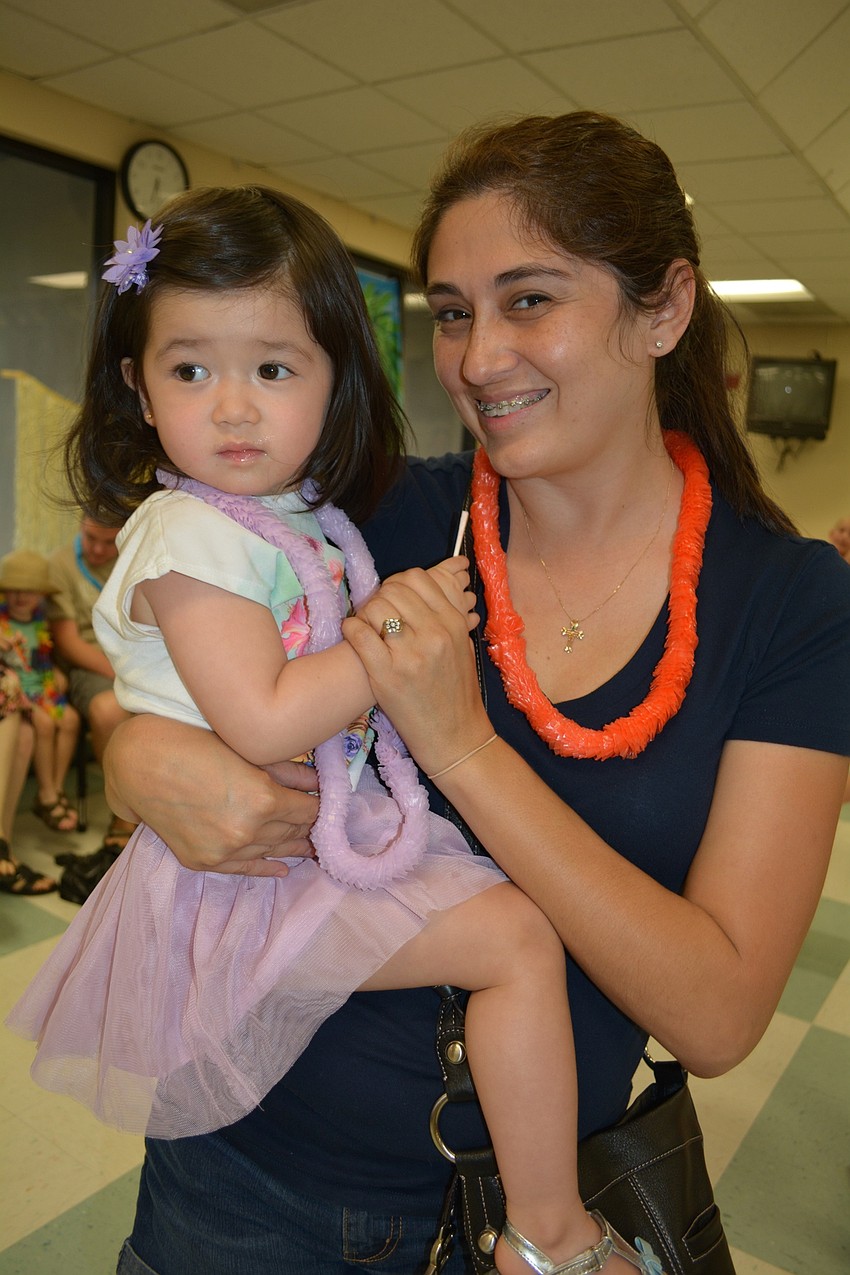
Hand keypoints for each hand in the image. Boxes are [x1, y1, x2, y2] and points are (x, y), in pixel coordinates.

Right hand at [104, 716, 318, 875]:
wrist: (138, 765)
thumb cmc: (192, 744)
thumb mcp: (247, 752)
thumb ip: (288, 771)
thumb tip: (320, 782)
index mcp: (263, 800)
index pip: (309, 810)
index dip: (321, 804)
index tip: (326, 801)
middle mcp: (247, 832)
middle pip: (293, 832)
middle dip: (308, 824)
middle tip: (323, 822)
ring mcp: (224, 852)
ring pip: (273, 852)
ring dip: (293, 846)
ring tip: (311, 845)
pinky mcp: (204, 862)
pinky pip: (244, 871)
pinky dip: (266, 868)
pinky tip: (282, 867)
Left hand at [343, 567, 492, 777]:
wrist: (456, 737)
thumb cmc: (456, 692)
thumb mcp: (462, 646)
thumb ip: (445, 615)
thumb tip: (430, 583)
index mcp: (453, 622)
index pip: (416, 578)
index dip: (398, 584)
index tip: (394, 600)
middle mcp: (435, 633)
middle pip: (393, 589)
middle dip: (380, 598)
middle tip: (378, 617)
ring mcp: (410, 654)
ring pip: (375, 606)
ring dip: (366, 614)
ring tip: (369, 630)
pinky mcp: (387, 674)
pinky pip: (359, 633)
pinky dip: (351, 630)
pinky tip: (356, 638)